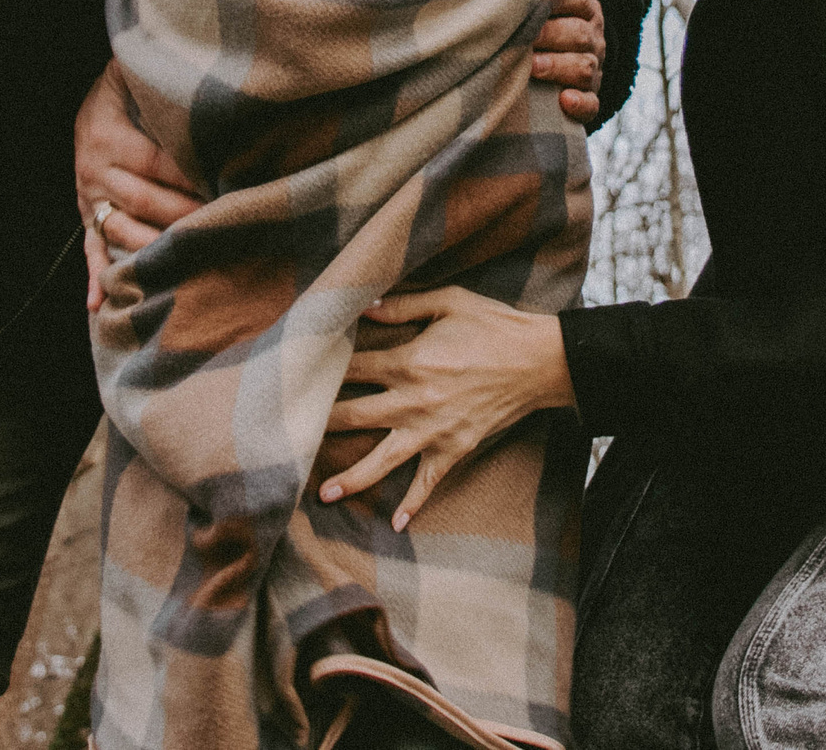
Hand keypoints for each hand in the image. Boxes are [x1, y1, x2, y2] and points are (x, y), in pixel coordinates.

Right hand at [73, 60, 200, 308]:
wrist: (88, 102)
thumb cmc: (124, 87)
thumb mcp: (131, 74)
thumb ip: (157, 78)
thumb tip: (199, 74)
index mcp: (109, 137)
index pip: (158, 164)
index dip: (192, 177)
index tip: (226, 186)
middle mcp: (95, 171)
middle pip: (145, 202)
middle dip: (185, 216)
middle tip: (224, 225)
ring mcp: (89, 199)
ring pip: (122, 231)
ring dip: (154, 249)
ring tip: (189, 261)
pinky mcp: (88, 217)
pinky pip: (90, 250)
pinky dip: (95, 277)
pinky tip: (99, 304)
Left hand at [320, 287, 575, 530]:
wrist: (540, 361)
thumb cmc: (494, 325)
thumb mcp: (450, 301)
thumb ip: (404, 305)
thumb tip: (365, 307)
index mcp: (408, 361)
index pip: (353, 368)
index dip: (324, 369)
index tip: (297, 376)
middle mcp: (413, 400)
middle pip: (353, 416)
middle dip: (317, 426)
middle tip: (285, 438)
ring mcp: (433, 430)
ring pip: (382, 459)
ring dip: (351, 478)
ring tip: (322, 494)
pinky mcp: (455, 448)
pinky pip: (429, 481)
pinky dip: (413, 503)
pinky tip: (397, 524)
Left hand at [531, 0, 605, 124]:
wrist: (534, 73)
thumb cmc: (535, 20)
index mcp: (583, 7)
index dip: (555, 0)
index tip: (528, 1)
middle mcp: (591, 37)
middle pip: (582, 34)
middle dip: (553, 36)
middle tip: (523, 39)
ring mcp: (591, 71)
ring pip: (586, 67)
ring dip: (560, 67)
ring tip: (533, 67)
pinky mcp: (587, 102)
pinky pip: (592, 105)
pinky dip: (579, 104)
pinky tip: (562, 101)